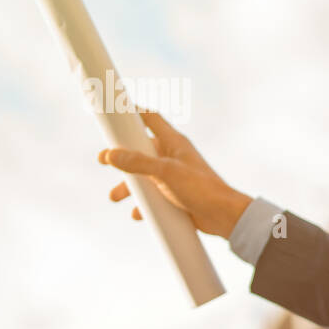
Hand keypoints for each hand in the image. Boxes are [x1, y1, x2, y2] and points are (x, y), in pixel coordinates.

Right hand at [100, 109, 252, 237]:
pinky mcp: (176, 196)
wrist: (225, 217)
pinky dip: (143, 204)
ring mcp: (174, 177)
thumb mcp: (166, 173)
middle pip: (140, 150)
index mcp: (173, 142)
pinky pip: (153, 197)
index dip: (132, 112)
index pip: (150, 118)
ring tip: (115, 197)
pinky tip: (137, 214)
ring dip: (128, 187)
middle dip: (121, 156)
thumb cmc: (202, 189)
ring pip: (144, 177)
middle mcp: (173, 156)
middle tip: (102, 160)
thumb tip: (111, 154)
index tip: (113, 110)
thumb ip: (138, 163)